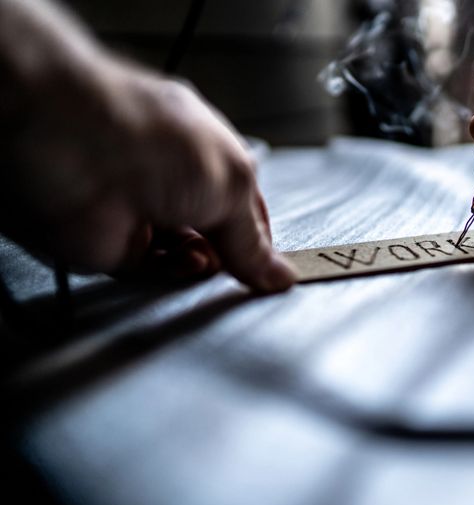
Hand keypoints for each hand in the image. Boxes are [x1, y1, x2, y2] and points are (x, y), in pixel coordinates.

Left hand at [0, 1, 295, 290]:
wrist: (71, 153)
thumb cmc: (146, 137)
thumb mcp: (232, 186)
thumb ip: (254, 240)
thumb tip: (279, 274)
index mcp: (205, 151)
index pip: (243, 202)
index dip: (260, 234)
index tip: (276, 266)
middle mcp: (172, 179)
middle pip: (216, 231)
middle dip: (235, 252)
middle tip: (254, 273)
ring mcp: (144, 212)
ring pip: (187, 256)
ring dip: (207, 264)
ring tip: (217, 263)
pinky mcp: (115, 245)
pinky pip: (155, 272)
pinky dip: (175, 274)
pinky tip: (190, 266)